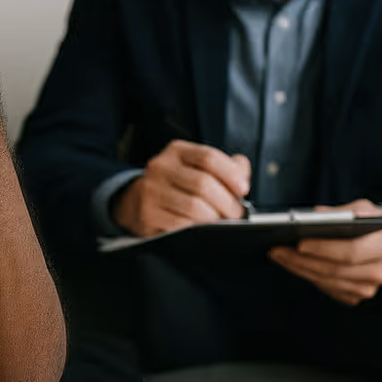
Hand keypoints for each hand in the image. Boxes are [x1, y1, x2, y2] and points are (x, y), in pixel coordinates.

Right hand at [115, 141, 250, 235]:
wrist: (137, 201)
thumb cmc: (177, 185)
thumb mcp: (196, 168)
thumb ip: (224, 167)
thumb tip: (242, 173)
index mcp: (176, 151)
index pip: (208, 157)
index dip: (231, 174)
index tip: (243, 189)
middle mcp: (161, 167)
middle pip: (203, 183)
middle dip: (227, 203)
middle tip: (236, 214)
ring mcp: (152, 190)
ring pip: (194, 207)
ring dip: (214, 219)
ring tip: (221, 222)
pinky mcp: (148, 213)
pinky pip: (181, 225)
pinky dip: (198, 230)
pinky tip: (202, 229)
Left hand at [269, 200, 381, 306]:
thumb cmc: (377, 224)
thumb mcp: (366, 209)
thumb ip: (343, 211)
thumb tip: (314, 215)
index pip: (351, 251)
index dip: (324, 248)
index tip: (299, 242)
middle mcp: (378, 272)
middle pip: (334, 270)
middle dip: (302, 260)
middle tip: (277, 249)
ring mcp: (368, 288)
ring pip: (328, 282)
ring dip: (300, 269)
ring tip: (278, 255)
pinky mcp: (357, 296)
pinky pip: (328, 289)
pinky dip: (309, 276)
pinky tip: (292, 265)